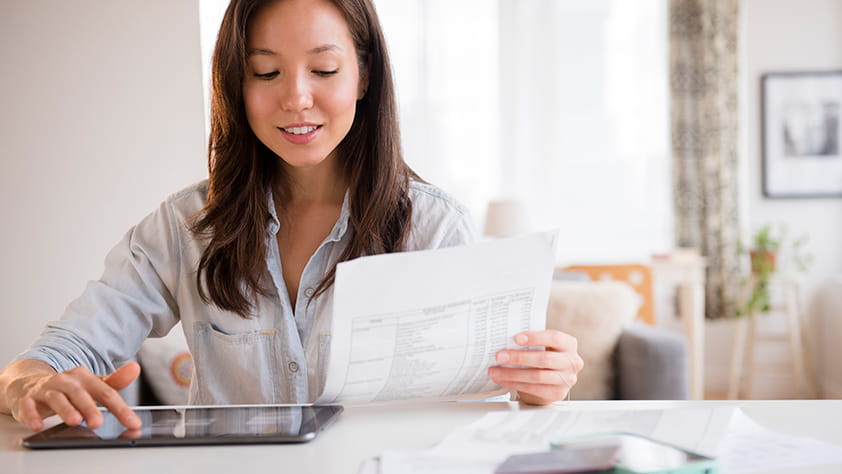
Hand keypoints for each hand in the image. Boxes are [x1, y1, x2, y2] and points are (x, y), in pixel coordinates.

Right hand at [6, 362, 141, 431]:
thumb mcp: (92, 384)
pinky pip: (28, 405)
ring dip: (65, 409)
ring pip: (57, 398)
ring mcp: (47, 389)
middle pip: (80, 394)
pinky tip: (37, 425)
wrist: (30, 383)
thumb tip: (135, 369)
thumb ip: (114, 381)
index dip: (121, 409)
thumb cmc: (68, 388)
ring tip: (74, 421)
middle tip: (98, 422)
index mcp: (85, 378)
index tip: (133, 423)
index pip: (106, 393)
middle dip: (89, 408)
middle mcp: (67, 381)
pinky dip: (31, 414)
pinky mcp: (28, 399)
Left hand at [488, 330, 583, 404]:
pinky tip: (502, 380)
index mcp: (569, 344)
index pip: (554, 338)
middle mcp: (572, 362)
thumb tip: (505, 339)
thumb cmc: (545, 354)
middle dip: (519, 358)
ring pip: (537, 376)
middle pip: (544, 359)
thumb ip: (532, 341)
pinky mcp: (557, 393)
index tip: (515, 338)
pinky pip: (533, 389)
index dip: (535, 338)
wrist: (553, 376)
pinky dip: (514, 384)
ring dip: (512, 374)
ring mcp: (567, 380)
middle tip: (499, 356)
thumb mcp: (544, 344)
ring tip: (495, 371)